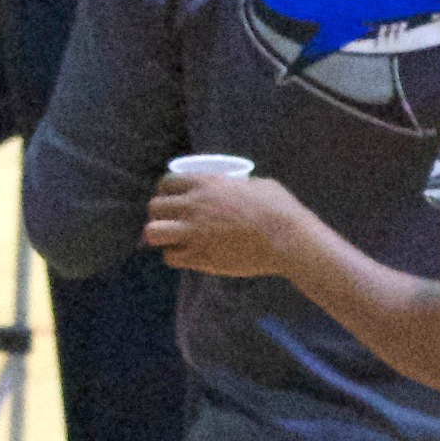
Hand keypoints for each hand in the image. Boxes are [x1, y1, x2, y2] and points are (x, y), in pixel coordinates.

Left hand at [144, 165, 304, 278]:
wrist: (287, 238)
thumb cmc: (280, 209)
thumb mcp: (257, 185)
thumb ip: (238, 185)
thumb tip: (238, 186)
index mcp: (207, 183)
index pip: (166, 183)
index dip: (165, 192)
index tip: (170, 199)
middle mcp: (194, 205)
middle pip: (154, 207)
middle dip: (159, 215)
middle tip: (170, 222)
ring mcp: (194, 231)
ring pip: (152, 232)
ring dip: (160, 236)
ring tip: (174, 240)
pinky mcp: (199, 256)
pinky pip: (169, 257)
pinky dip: (174, 256)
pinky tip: (187, 256)